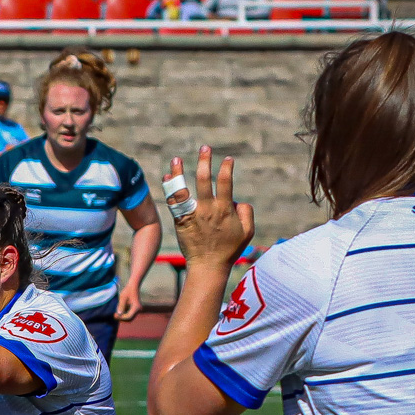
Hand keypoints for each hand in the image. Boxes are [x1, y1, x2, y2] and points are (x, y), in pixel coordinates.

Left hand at [115, 284, 140, 321]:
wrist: (133, 286)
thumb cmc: (128, 291)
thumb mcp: (123, 297)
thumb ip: (121, 306)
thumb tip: (119, 314)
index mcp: (136, 307)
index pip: (129, 316)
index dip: (121, 317)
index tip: (115, 315)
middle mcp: (138, 310)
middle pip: (129, 319)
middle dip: (122, 318)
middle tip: (114, 315)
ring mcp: (137, 310)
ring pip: (129, 317)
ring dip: (122, 316)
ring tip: (116, 312)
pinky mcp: (135, 309)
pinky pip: (129, 314)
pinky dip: (124, 313)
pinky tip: (119, 309)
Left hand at [168, 147, 253, 267]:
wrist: (208, 266)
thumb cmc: (229, 249)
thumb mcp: (248, 232)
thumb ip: (246, 212)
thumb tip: (236, 200)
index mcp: (224, 209)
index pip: (226, 183)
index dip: (226, 168)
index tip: (227, 159)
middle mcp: (207, 209)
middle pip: (203, 180)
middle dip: (204, 161)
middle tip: (204, 147)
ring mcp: (192, 215)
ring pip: (183, 189)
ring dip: (179, 172)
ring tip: (176, 159)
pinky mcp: (180, 221)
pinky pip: (173, 202)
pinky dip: (170, 189)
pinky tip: (167, 177)